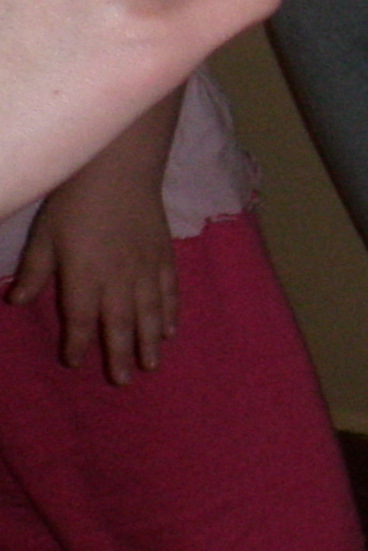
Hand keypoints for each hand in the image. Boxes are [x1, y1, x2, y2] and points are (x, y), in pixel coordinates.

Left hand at [7, 157, 176, 379]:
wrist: (119, 169)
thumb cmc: (74, 200)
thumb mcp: (44, 235)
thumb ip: (34, 271)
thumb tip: (15, 301)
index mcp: (85, 274)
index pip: (81, 318)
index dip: (78, 343)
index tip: (74, 362)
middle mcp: (118, 278)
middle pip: (120, 323)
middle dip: (120, 354)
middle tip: (124, 381)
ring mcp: (146, 269)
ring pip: (149, 313)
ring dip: (150, 342)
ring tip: (151, 365)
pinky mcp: (164, 258)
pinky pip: (169, 292)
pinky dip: (170, 313)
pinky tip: (170, 330)